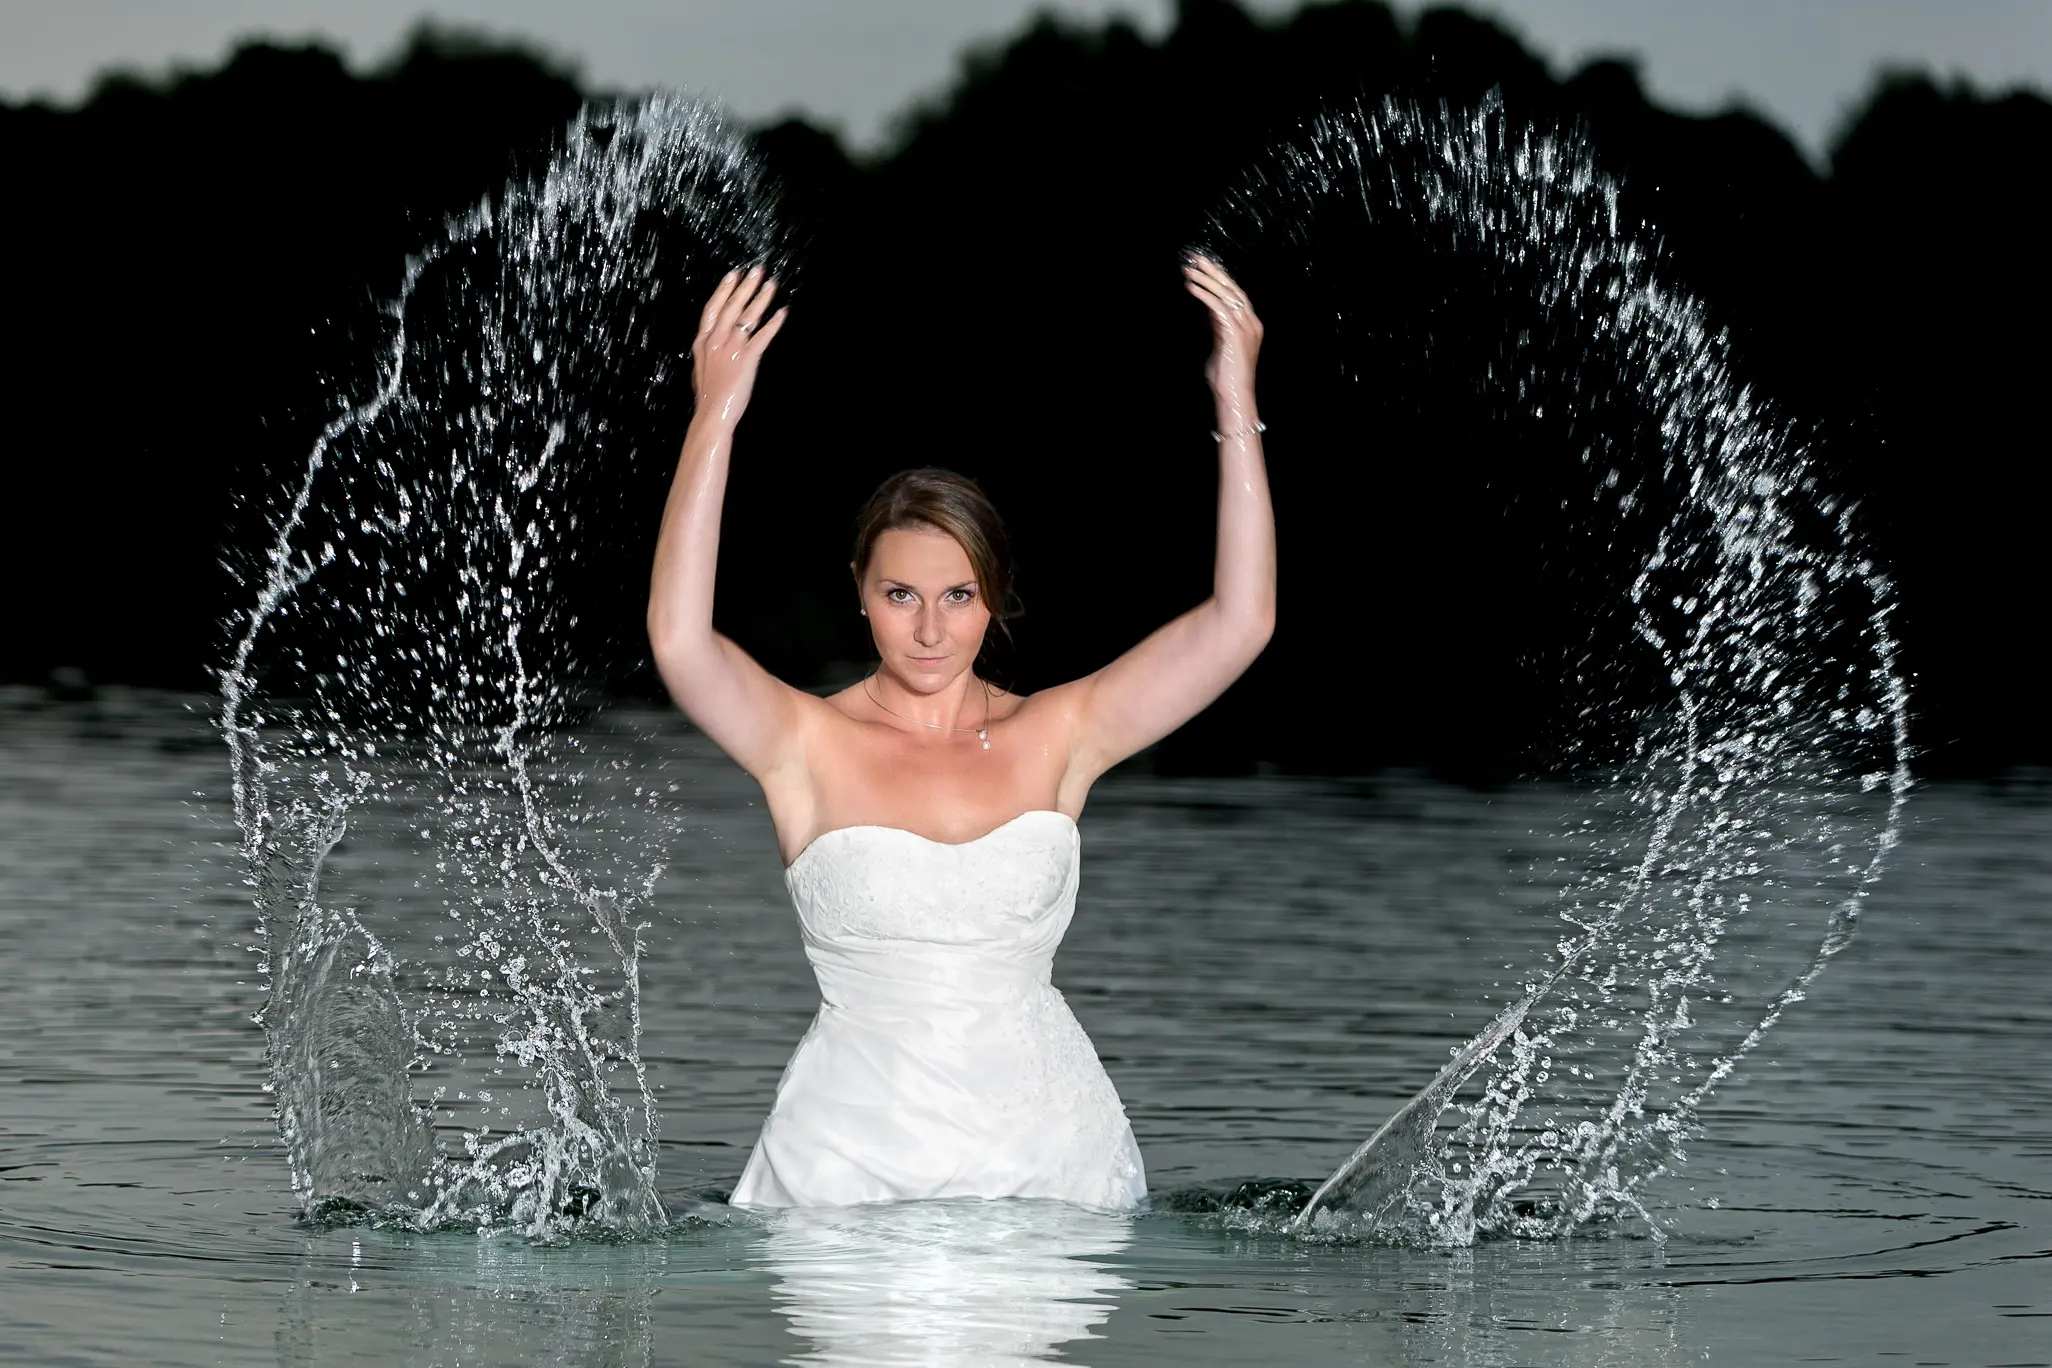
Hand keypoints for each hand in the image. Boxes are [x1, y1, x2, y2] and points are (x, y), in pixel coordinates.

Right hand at [691, 266, 787, 429]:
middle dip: (745, 286)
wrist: (712, 413)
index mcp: (702, 342)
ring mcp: (730, 348)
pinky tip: (782, 312)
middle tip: (757, 270)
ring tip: (771, 284)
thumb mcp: (701, 368)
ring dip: (761, 298)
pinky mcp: (746, 358)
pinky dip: (774, 323)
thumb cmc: (708, 395)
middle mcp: (715, 340)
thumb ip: (708, 351)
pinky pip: (762, 336)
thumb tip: (712, 344)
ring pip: (747, 316)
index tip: (733, 274)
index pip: (713, 308)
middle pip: (731, 306)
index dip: (724, 290)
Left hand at [1183, 254, 1261, 418]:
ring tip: (1189, 270)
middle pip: (1232, 289)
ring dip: (1206, 280)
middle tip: (1197, 258)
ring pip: (1225, 294)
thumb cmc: (1226, 378)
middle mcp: (1251, 323)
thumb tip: (1209, 311)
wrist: (1235, 397)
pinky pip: (1218, 307)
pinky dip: (1204, 295)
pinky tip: (1192, 288)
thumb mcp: (1222, 346)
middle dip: (1214, 272)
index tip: (1205, 267)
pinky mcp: (1234, 333)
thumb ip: (1218, 328)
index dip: (1220, 279)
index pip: (1236, 294)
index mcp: (1250, 325)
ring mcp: (1245, 327)